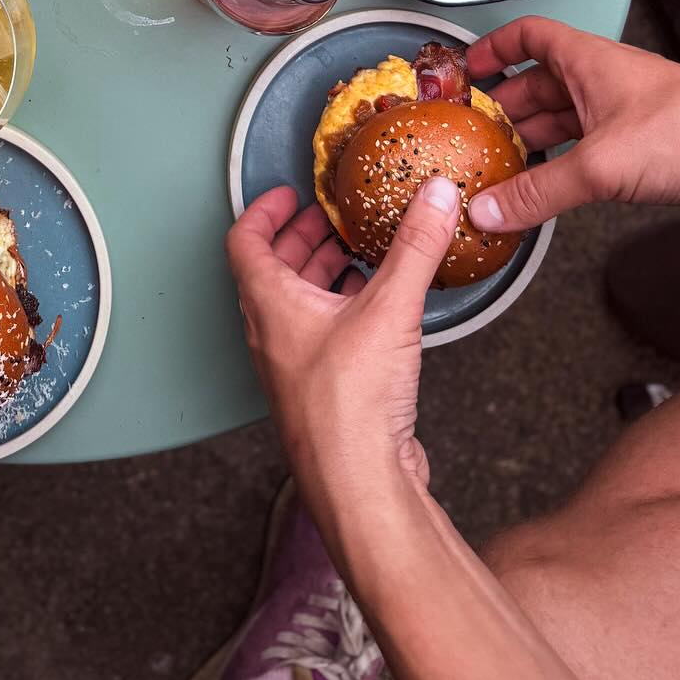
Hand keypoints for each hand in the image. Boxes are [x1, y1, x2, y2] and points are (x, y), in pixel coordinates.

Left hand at [226, 178, 461, 495]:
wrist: (359, 485)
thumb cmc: (350, 406)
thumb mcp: (388, 309)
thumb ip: (414, 247)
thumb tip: (433, 196)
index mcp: (269, 306)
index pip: (245, 242)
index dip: (263, 212)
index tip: (287, 194)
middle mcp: (272, 335)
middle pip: (272, 272)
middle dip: (300, 241)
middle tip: (327, 220)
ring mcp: (294, 368)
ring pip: (298, 307)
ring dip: (321, 276)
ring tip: (355, 257)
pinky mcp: (322, 394)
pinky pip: (322, 338)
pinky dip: (341, 312)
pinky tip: (374, 309)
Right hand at [467, 18, 679, 238]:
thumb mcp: (602, 164)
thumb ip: (539, 192)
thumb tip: (489, 209)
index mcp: (591, 61)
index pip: (531, 36)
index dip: (496, 47)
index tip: (468, 69)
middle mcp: (606, 85)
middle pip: (542, 86)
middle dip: (507, 110)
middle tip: (474, 134)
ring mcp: (626, 119)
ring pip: (565, 125)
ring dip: (534, 145)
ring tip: (500, 169)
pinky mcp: (644, 155)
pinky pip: (589, 158)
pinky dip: (563, 173)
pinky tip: (547, 195)